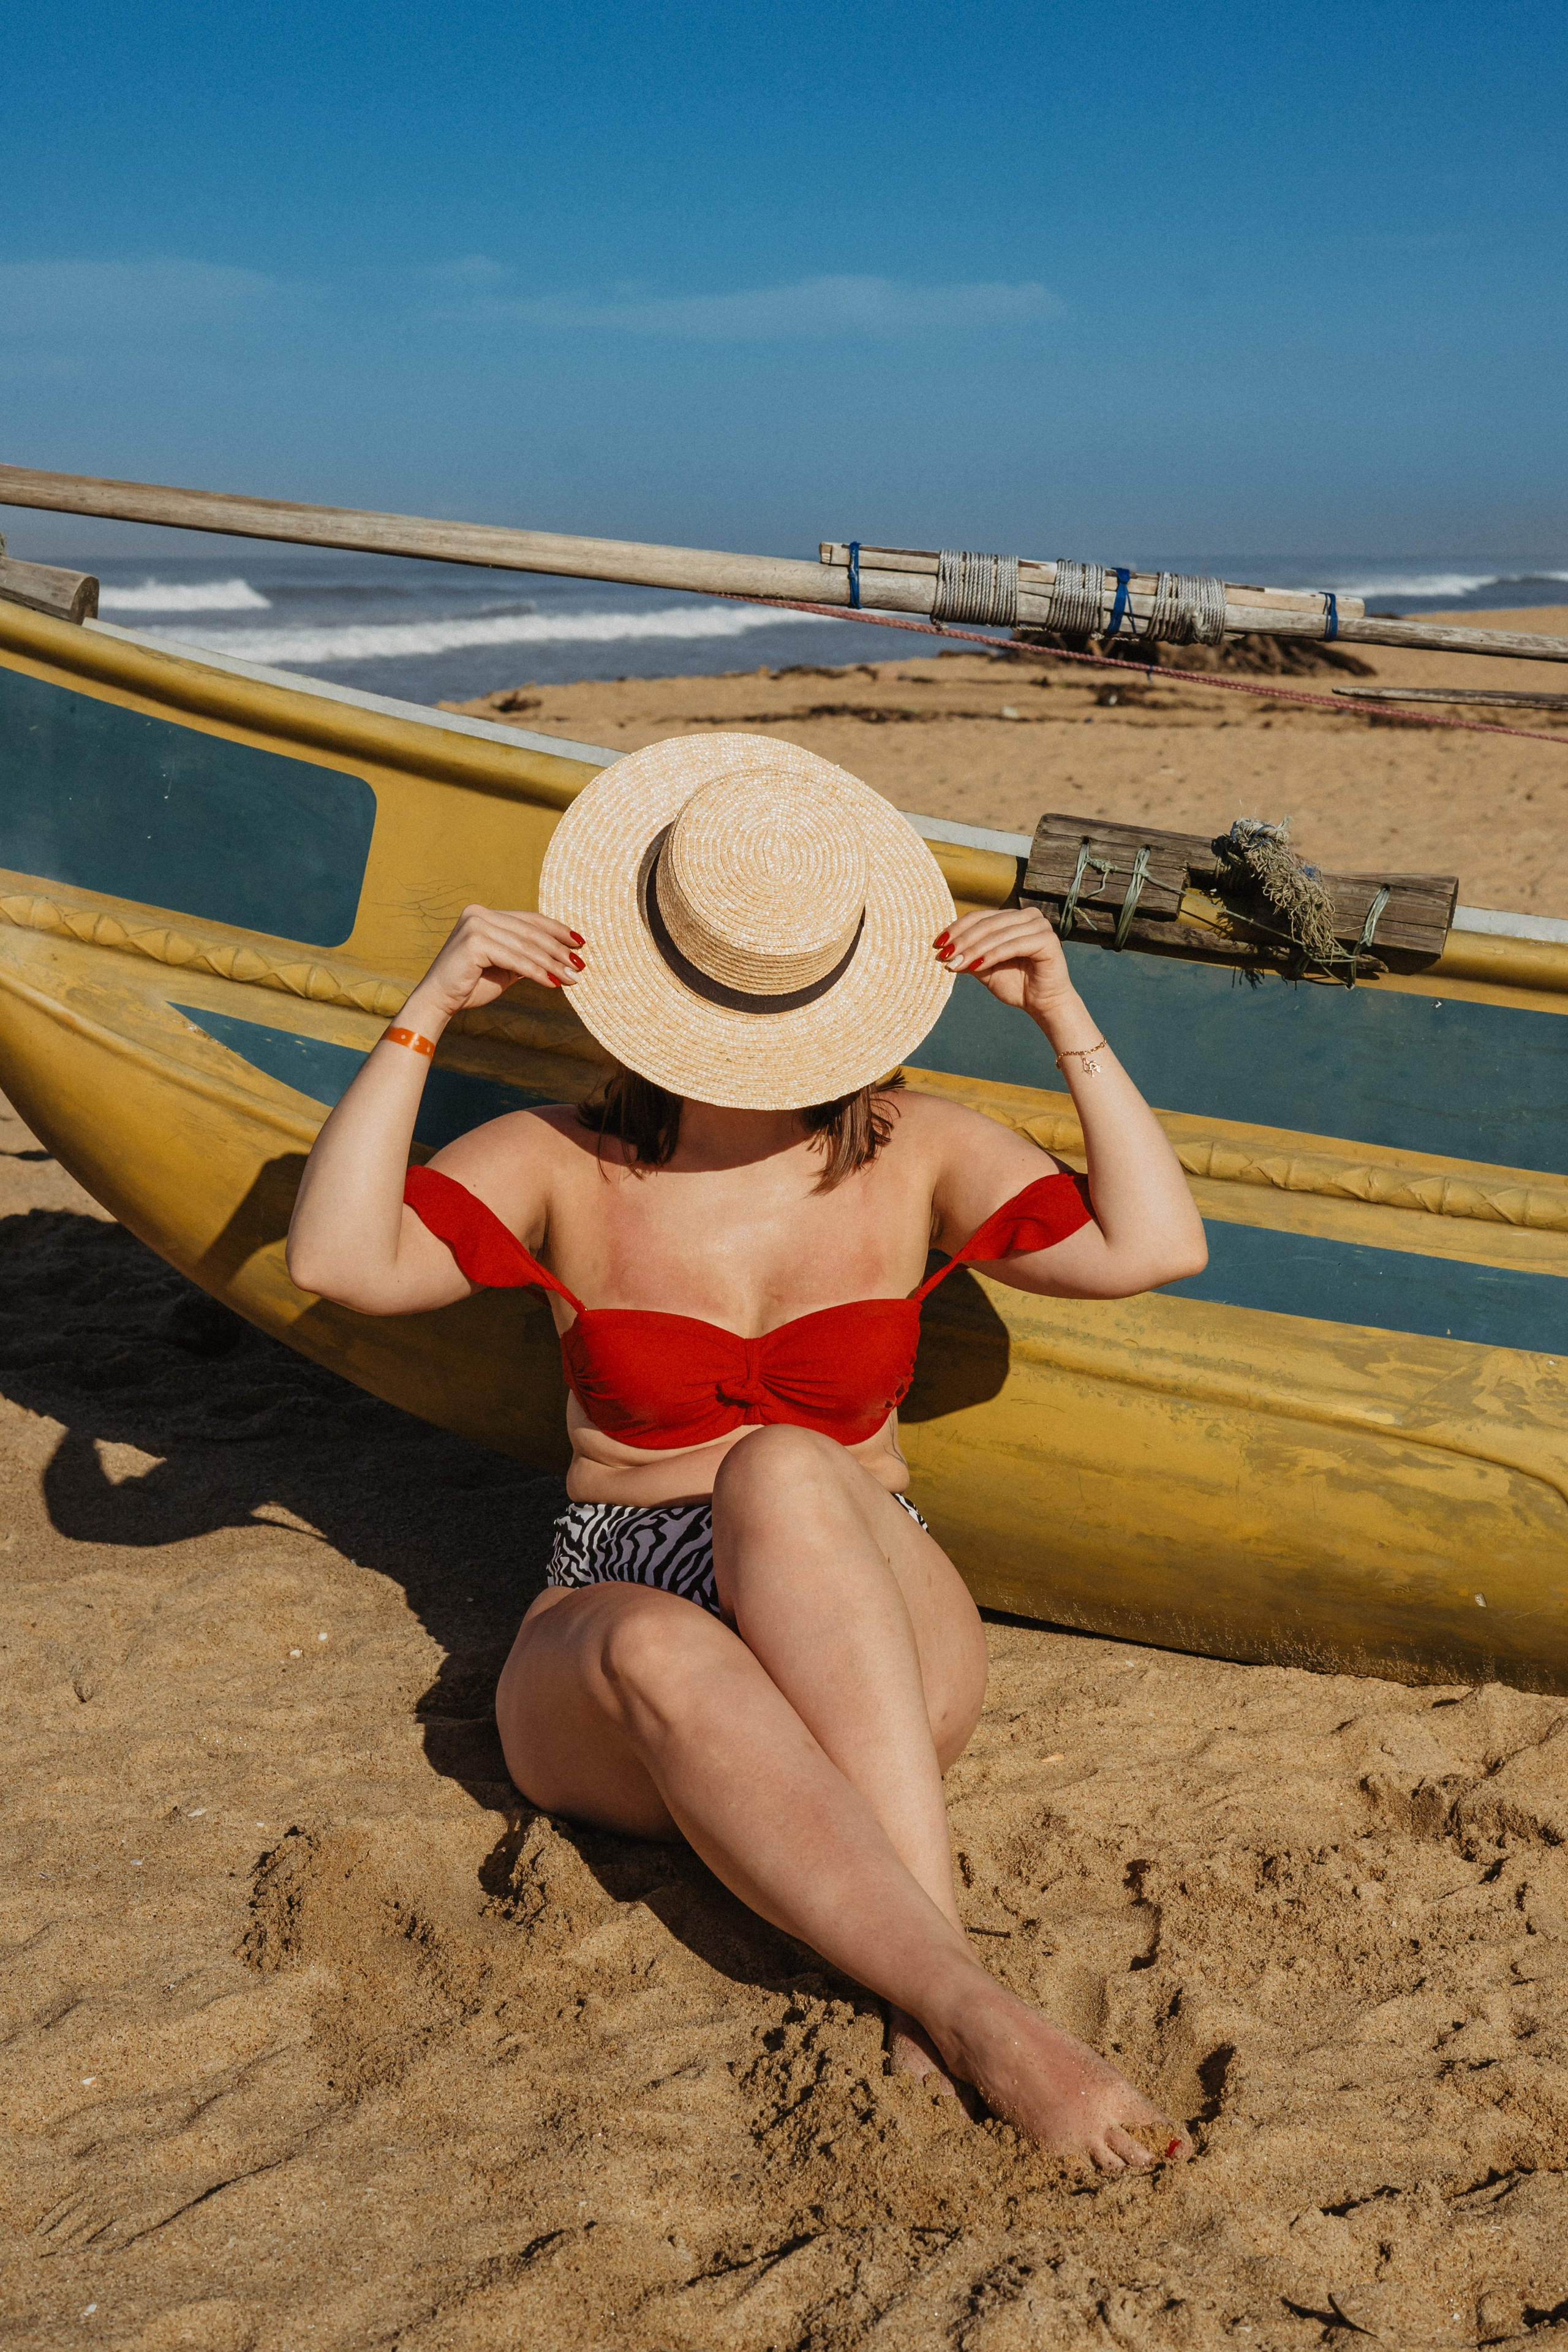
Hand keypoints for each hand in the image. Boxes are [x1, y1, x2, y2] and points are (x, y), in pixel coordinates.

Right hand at [403, 904, 585, 1027]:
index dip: (557, 930)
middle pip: (530, 932)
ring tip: (573, 979)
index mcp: (485, 914)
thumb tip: (563, 955)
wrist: (438, 1001)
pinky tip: (553, 983)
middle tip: (581, 966)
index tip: (580, 943)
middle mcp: (479, 913)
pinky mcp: (474, 942)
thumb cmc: (470, 985)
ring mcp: (475, 925)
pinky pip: (515, 959)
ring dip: (553, 964)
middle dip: (559, 950)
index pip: (529, 919)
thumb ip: (527, 955)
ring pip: (526, 946)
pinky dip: (537, 972)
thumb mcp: (505, 966)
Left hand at [934, 906, 1073, 1021]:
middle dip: (963, 940)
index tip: (937, 943)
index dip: (957, 928)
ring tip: (955, 964)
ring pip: (998, 934)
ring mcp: (1040, 926)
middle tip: (944, 955)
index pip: (980, 917)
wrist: (1043, 1005)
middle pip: (988, 923)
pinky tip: (976, 966)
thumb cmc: (1016, 986)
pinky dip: (992, 955)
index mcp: (1014, 917)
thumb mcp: (985, 969)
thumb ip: (968, 957)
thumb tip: (943, 952)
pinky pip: (1013, 945)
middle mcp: (1028, 916)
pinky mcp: (1047, 940)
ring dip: (974, 949)